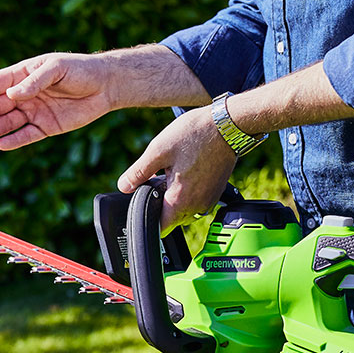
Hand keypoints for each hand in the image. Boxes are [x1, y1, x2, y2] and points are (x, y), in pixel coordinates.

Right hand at [0, 53, 115, 149]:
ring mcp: (34, 111)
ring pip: (8, 122)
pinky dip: (14, 140)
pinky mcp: (46, 127)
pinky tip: (2, 144)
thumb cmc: (80, 70)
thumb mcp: (57, 68)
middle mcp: (24, 94)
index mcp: (23, 74)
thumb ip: (35, 81)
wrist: (106, 86)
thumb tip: (12, 94)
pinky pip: (26, 135)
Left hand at [117, 106, 237, 235]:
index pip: (160, 227)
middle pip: (171, 218)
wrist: (228, 125)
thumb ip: (138, 172)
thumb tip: (124, 186)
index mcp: (180, 200)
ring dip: (174, 197)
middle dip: (160, 204)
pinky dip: (187, 191)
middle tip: (157, 179)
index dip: (148, 219)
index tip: (142, 204)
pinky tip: (186, 170)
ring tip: (173, 172)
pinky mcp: (215, 193)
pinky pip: (196, 201)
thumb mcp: (158, 151)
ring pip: (184, 209)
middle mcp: (197, 206)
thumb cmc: (196, 135)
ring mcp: (209, 201)